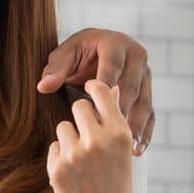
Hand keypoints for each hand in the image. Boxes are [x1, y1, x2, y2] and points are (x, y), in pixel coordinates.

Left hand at [37, 28, 153, 154]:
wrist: (94, 51)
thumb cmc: (76, 54)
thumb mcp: (63, 57)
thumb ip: (55, 69)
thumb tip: (43, 86)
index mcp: (115, 43)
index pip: (112, 67)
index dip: (105, 87)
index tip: (94, 108)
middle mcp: (136, 56)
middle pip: (131, 86)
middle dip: (123, 109)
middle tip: (112, 132)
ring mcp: (145, 74)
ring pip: (144, 102)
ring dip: (137, 125)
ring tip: (128, 147)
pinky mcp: (148, 91)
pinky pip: (149, 112)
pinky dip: (145, 131)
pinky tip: (136, 148)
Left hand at [47, 80, 133, 192]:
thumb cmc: (116, 185)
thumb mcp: (123, 153)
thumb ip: (114, 122)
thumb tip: (113, 88)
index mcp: (120, 135)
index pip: (102, 93)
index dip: (94, 87)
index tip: (89, 86)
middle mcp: (97, 141)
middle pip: (78, 106)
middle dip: (81, 116)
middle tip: (88, 132)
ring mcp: (75, 154)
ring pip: (64, 126)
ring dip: (71, 138)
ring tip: (84, 160)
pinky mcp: (56, 167)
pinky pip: (55, 146)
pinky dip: (61, 156)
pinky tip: (74, 173)